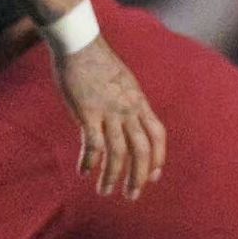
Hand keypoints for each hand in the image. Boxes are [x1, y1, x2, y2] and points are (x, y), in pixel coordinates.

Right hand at [56, 34, 166, 197]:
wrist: (79, 43)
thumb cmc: (96, 61)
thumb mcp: (122, 81)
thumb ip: (127, 101)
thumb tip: (126, 118)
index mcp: (138, 101)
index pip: (158, 135)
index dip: (158, 158)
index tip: (154, 177)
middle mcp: (128, 109)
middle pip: (141, 150)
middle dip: (139, 176)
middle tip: (131, 195)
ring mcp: (109, 111)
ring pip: (118, 152)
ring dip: (113, 176)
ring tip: (105, 191)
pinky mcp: (88, 112)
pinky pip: (93, 145)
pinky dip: (90, 162)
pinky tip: (84, 172)